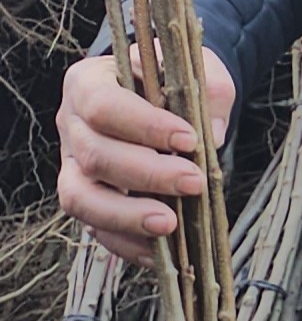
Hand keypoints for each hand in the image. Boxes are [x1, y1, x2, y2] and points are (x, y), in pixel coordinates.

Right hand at [56, 46, 234, 264]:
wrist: (160, 91)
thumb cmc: (173, 78)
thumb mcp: (194, 69)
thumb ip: (209, 93)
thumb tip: (213, 136)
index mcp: (88, 82)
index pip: (104, 106)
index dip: (144, 126)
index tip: (190, 140)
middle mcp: (70, 125)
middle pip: (94, 156)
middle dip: (147, 175)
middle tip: (194, 183)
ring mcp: (71, 165)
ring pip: (80, 198)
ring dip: (127, 216)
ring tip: (170, 225)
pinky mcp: (84, 198)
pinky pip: (94, 227)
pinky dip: (127, 242)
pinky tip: (162, 251)